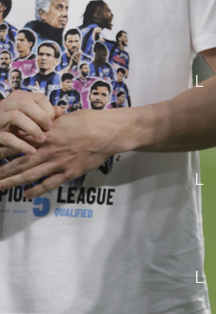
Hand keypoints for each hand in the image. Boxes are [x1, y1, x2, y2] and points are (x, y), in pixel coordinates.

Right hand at [0, 90, 57, 157]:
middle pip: (25, 103)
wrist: (0, 140)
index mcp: (19, 98)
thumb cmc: (18, 127)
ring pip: (15, 116)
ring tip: (42, 139)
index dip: (49, 110)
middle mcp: (7, 105)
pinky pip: (8, 138)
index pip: (38, 97)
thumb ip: (46, 113)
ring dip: (32, 128)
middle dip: (41, 116)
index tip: (53, 123)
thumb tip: (60, 110)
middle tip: (49, 129)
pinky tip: (32, 151)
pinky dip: (21, 145)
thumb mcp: (32, 118)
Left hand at [0, 107, 126, 197]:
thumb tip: (39, 125)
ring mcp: (58, 162)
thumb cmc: (88, 121)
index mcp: (45, 134)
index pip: (18, 142)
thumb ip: (49, 124)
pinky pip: (48, 184)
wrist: (107, 132)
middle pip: (19, 162)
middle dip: (2, 169)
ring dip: (12, 182)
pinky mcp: (69, 172)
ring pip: (29, 175)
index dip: (3, 149)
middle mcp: (48, 149)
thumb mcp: (64, 118)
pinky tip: (26, 195)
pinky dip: (36, 191)